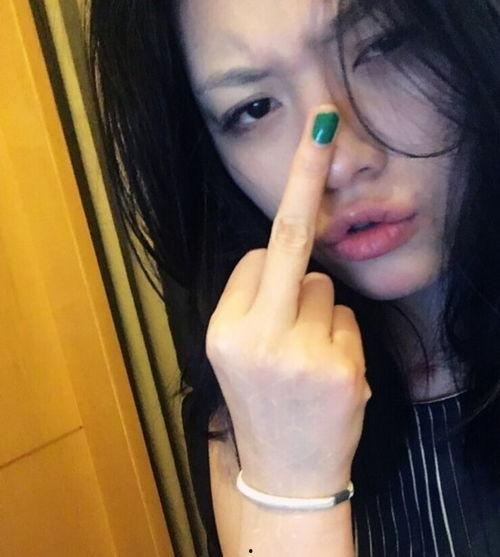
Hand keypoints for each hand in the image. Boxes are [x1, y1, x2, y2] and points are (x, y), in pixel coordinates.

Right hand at [206, 105, 370, 497]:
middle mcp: (254, 338)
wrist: (284, 475)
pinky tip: (327, 377)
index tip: (307, 144)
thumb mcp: (233, 352)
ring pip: (325, 287)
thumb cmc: (258, 404)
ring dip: (320, 312)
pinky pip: (348, 319)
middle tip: (322, 122)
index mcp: (221, 330)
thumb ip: (252, 298)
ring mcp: (300, 355)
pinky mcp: (341, 371)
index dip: (272, 251)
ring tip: (307, 360)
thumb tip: (283, 250)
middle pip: (293, 248)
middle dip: (304, 202)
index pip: (256, 257)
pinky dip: (341, 338)